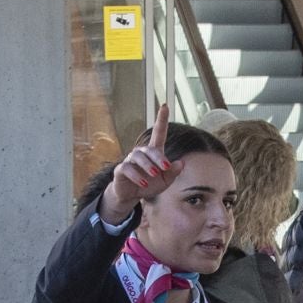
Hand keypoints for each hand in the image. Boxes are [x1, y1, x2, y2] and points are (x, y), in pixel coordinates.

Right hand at [99, 101, 175, 222]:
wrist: (131, 196)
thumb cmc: (150, 185)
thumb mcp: (166, 181)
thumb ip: (173, 172)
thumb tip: (180, 163)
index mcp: (154, 152)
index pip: (158, 132)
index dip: (161, 119)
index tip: (165, 106)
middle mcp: (141, 153)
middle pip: (150, 149)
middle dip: (158, 157)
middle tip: (166, 167)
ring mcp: (130, 160)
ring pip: (138, 157)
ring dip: (148, 166)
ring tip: (155, 175)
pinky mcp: (121, 170)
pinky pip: (127, 169)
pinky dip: (136, 176)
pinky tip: (144, 183)